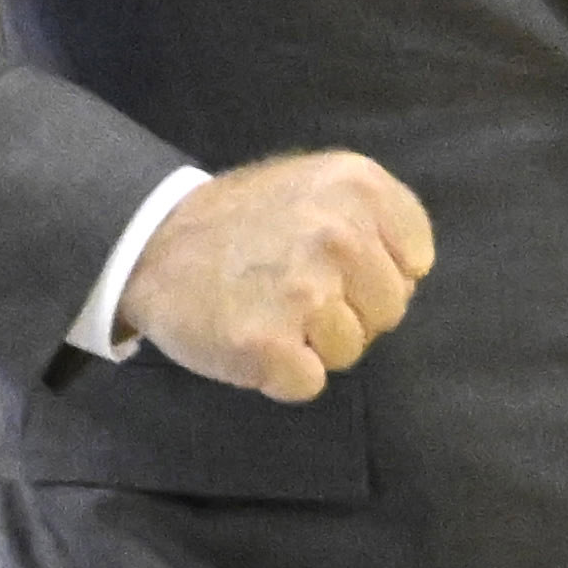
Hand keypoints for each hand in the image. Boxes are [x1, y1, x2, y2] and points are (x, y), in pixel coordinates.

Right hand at [113, 152, 436, 403]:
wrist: (152, 243)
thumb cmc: (243, 220)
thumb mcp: (318, 184)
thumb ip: (374, 217)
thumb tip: (411, 271)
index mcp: (359, 186)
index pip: (415, 261)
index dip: (375, 273)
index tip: (333, 264)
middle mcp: (339, 234)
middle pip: (389, 311)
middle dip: (350, 311)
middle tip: (294, 290)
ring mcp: (305, 291)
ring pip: (351, 350)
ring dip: (314, 345)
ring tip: (269, 309)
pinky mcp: (269, 345)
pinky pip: (310, 383)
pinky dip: (282, 374)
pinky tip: (253, 338)